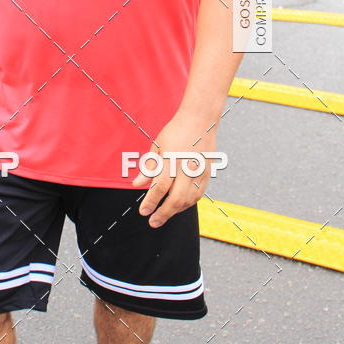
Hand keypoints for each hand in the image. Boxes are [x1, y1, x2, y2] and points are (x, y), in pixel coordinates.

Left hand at [132, 109, 217, 228]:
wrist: (200, 120)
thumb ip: (148, 167)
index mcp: (171, 159)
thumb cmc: (175, 131)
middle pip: (176, 198)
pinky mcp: (207, 174)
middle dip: (163, 213)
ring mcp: (199, 172)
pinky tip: (178, 206)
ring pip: (188, 200)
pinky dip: (187, 203)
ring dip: (175, 211)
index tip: (143, 212)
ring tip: (163, 214)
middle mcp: (187, 168)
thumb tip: (137, 184)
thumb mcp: (157, 146)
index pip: (160, 187)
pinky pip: (197, 195)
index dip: (150, 202)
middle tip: (153, 222)